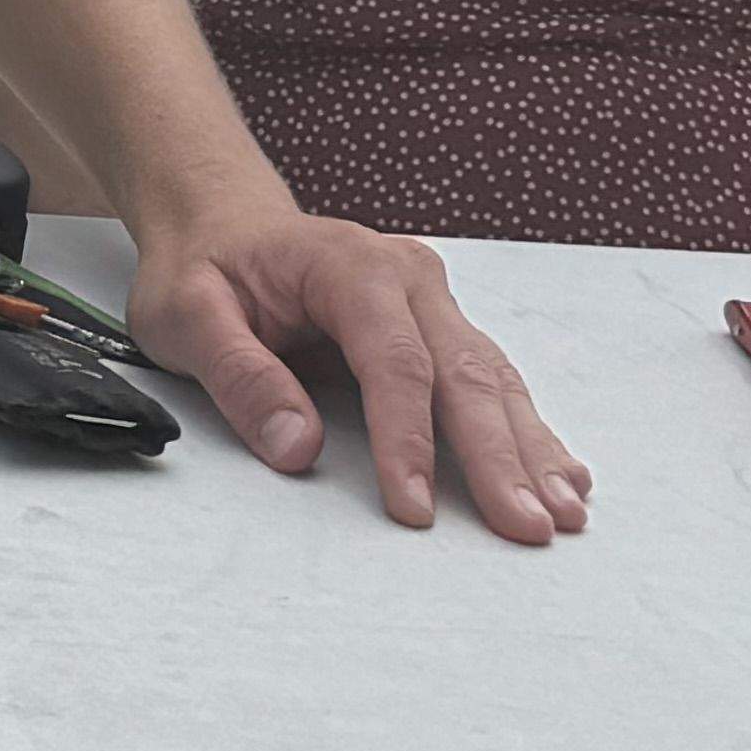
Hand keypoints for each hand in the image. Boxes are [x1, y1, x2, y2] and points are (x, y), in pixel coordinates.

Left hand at [121, 189, 592, 542]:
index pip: (393, 360)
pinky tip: (561, 474)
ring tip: (563, 511)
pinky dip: (526, 433)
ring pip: (492, 379)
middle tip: (529, 526)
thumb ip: (240, 375)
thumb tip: (296, 446)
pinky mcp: (441, 330)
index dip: (407, 437)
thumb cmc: (207, 268)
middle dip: (499, 456)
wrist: (223, 225)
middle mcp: (408, 277)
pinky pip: (491, 382)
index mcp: (349, 264)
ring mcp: (433, 302)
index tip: (413, 508)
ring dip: (530, 450)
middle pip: (464, 373)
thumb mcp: (187, 314)